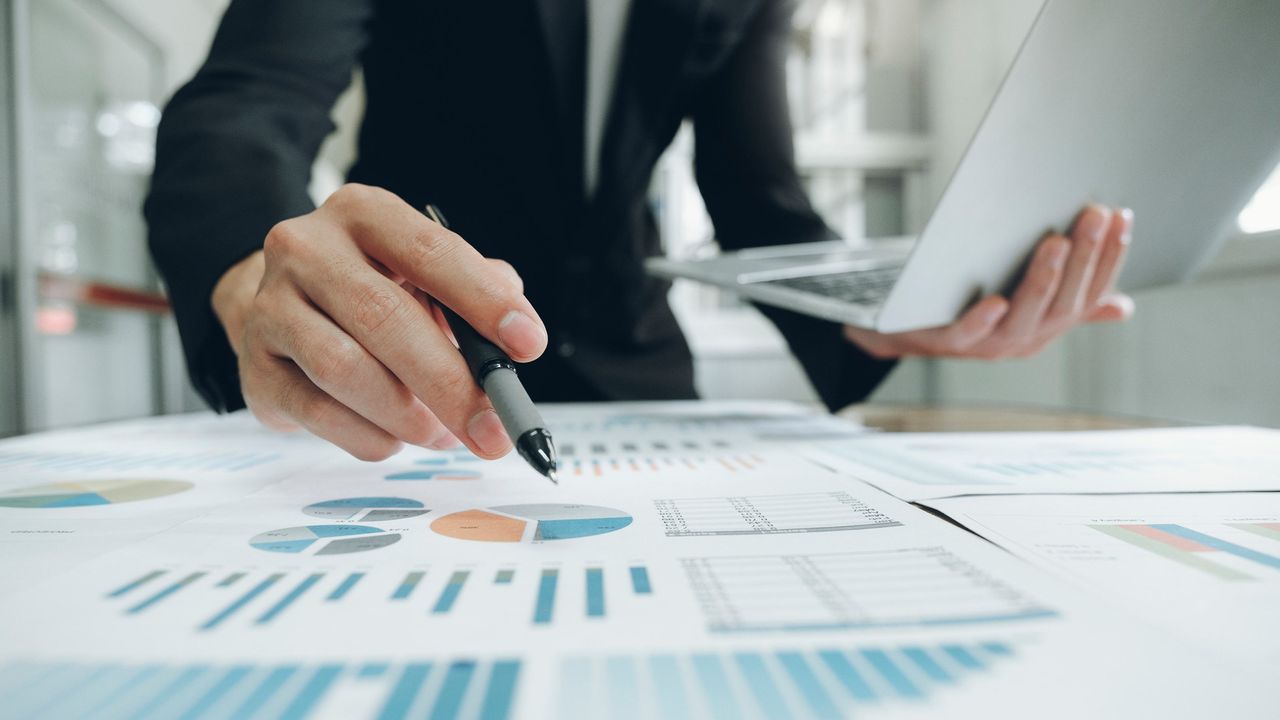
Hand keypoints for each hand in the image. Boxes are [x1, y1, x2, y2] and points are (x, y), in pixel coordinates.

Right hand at [212, 183, 546, 460]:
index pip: (431, 251)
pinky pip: (317, 411)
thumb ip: (474, 294)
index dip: (484, 300)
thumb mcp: (424, 273)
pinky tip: (396, 439)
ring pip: (345, 369)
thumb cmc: (372, 288)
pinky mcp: (255, 366)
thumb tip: (514, 341)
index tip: (528, 345)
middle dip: (451, 382)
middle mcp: (307, 249)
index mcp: (363, 214)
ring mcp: (271, 306)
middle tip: (495, 427)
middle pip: (385, 318)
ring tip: (443, 433)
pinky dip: (369, 435)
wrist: (277, 302)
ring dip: (408, 414)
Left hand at [844, 205, 1133, 359]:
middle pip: (1064, 302)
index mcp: (1049, 324)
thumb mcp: (1024, 300)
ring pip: (1024, 316)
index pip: (1091, 291)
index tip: (1122, 216)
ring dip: (1042, 279)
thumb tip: (1122, 307)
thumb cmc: (972, 305)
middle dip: (1085, 258)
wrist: (910, 328)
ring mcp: (990, 344)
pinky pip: (970, 334)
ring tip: (1056, 242)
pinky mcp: (950, 342)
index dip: (1110, 257)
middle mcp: (1026, 338)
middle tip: (1095, 214)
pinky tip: (996, 299)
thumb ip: (1067, 299)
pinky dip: (984, 319)